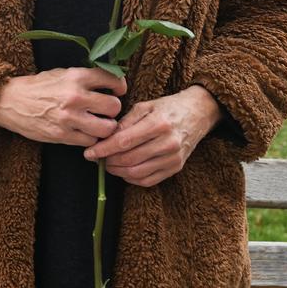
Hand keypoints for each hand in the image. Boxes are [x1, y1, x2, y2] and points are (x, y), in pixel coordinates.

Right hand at [0, 67, 125, 146]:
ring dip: (105, 128)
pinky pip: (90, 141)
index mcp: (76, 77)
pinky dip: (90, 139)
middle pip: (114, 107)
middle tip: (106, 111)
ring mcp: (69, 118)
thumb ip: (84, 78)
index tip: (118, 90)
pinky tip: (83, 133)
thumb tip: (109, 83)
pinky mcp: (62, 135)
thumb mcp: (61, 74)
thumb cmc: (37, 87)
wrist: (9, 101)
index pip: (112, 79)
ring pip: (107, 128)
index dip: (120, 86)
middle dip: (113, 110)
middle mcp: (75, 97)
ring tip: (98, 125)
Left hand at [86, 85, 222, 186]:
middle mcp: (168, 143)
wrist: (198, 114)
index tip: (88, 153)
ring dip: (118, 171)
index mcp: (158, 124)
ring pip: (137, 173)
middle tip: (97, 158)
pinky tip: (124, 170)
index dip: (103, 150)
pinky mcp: (176, 168)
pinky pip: (149, 180)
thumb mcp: (145, 106)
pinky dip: (131, 179)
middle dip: (108, 161)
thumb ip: (125, 122)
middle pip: (129, 160)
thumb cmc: (167, 107)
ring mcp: (174, 158)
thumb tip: (105, 138)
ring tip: (108, 164)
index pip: (124, 142)